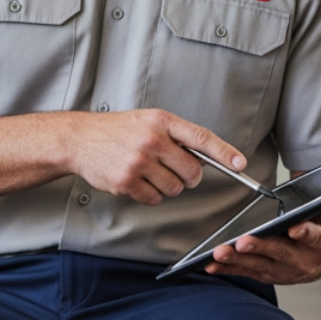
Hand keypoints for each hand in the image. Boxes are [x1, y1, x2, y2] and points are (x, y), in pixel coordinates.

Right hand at [71, 109, 248, 205]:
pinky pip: (155, 198)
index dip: (224, 152)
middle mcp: (152, 140)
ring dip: (168, 186)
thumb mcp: (148, 121)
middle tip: (175, 170)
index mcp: (161, 121)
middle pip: (192, 171)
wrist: (80, 139)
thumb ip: (176, 136)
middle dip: (189, 177)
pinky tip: (138, 180)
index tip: (240, 164)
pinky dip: (151, 194)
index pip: (201, 138)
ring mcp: (139, 161)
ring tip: (149, 171)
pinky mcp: (127, 181)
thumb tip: (206, 157)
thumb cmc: (117, 130)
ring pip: (175, 188)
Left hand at [205, 172, 320, 284]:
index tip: (296, 228)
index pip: (317, 238)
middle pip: (282, 254)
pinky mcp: (269, 273)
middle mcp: (305, 262)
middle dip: (262, 248)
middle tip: (244, 240)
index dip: (307, 235)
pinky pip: (247, 272)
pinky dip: (229, 269)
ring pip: (260, 265)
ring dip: (239, 260)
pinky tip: (210, 265)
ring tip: (220, 252)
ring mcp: (285, 270)